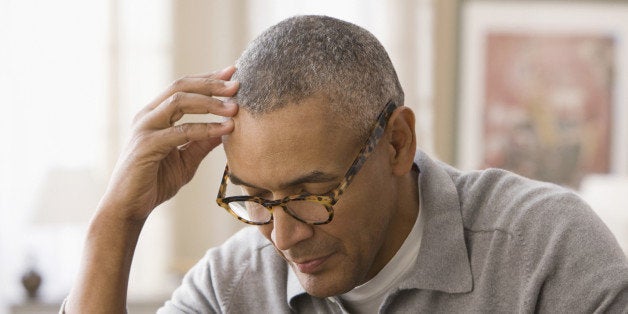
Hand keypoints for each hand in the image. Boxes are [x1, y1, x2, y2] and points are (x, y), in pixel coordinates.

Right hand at [101, 66, 238, 221]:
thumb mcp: (186, 160)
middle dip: (211, 83)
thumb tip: (228, 127)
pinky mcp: (147, 145)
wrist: (130, 208)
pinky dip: (205, 128)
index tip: (233, 73)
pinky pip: (181, 131)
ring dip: (210, 102)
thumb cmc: (155, 183)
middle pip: (181, 86)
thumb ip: (203, 142)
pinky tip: (225, 129)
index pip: (184, 87)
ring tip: (234, 107)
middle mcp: (148, 116)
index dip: (209, 78)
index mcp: (156, 115)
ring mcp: (145, 128)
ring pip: (179, 101)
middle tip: (237, 84)